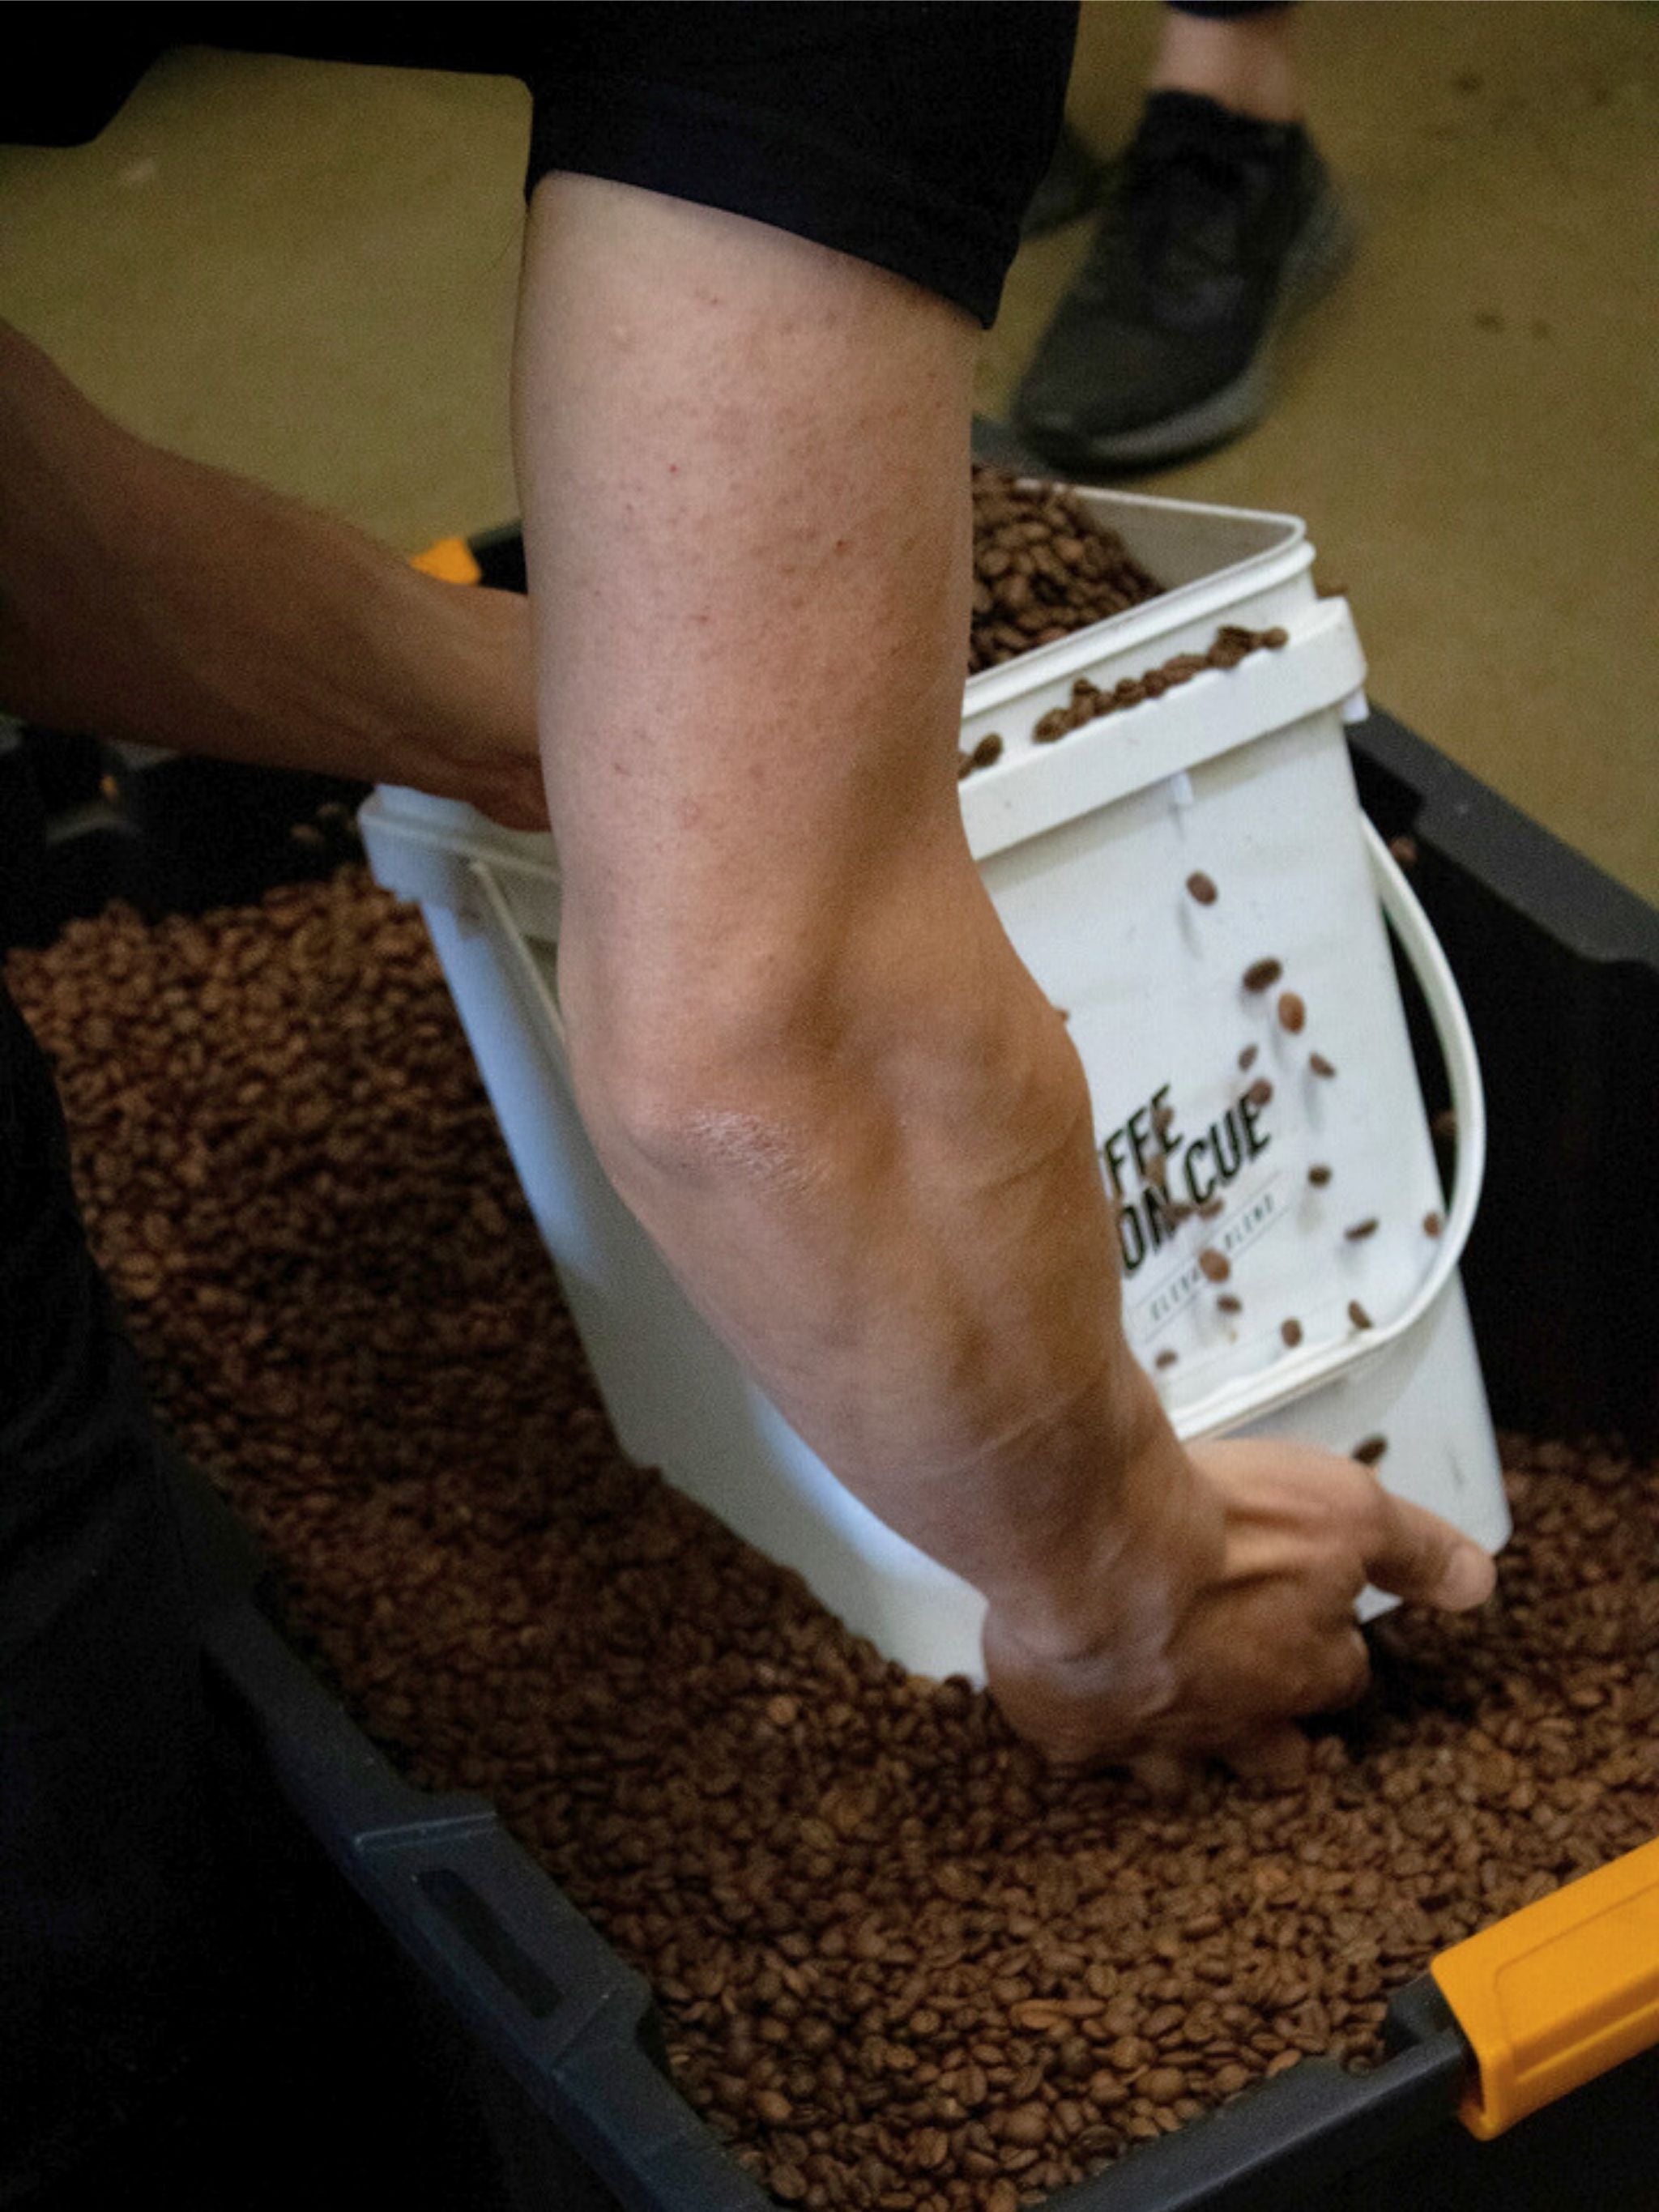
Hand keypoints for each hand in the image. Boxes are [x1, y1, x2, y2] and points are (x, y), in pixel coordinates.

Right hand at [982, 1433, 1495, 1781]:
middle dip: (1270, 1740)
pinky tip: (1066, 1705)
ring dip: (1176, 1754)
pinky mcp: (1070, 1732)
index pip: (1340, 1679)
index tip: (1321, 1634)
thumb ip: (1412, 1548)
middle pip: (1272, 1759)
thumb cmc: (1221, 1523)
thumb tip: (1477, 1584)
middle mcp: (1233, 1720)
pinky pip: (1079, 1751)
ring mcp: (1149, 1736)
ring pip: (1177, 1778)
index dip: (1330, 1654)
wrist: (1094, 1537)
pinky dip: (1077, 1730)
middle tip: (1251, 1703)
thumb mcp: (1348, 1509)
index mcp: (1303, 1669)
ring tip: (1161, 1724)